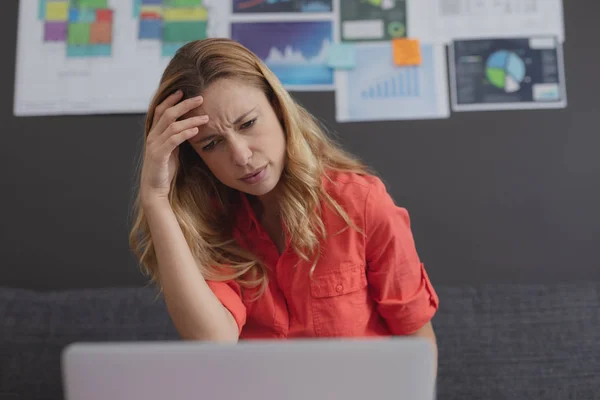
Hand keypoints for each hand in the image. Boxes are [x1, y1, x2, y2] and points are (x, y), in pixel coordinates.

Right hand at [139, 90, 207, 206]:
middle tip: (200, 98)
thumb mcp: (171, 151)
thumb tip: (188, 127)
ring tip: (206, 118)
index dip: (171, 100)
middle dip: (184, 104)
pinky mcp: (159, 155)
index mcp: (154, 134)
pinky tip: (196, 130)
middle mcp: (152, 137)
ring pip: (172, 125)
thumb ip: (176, 138)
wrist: (155, 190)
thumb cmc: (165, 171)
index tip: (183, 91)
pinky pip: (173, 140)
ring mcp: (154, 145)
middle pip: (167, 113)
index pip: (160, 111)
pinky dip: (185, 133)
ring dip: (190, 120)